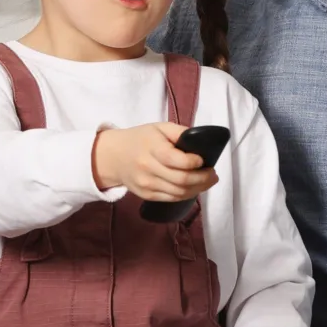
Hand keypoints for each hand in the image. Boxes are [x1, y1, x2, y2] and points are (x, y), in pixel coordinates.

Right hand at [91, 122, 218, 201]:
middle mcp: (148, 169)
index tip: (204, 160)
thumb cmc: (140, 139)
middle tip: (213, 174)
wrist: (113, 156)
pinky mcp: (147, 195)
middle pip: (181, 180)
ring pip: (179, 193)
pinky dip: (187, 195)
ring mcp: (147, 185)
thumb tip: (203, 142)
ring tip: (208, 181)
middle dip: (203, 179)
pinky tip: (195, 187)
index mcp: (152, 149)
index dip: (194, 163)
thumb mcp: (159, 128)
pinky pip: (172, 199)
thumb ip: (181, 132)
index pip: (176, 161)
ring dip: (198, 189)